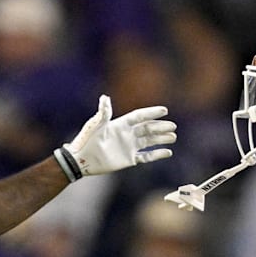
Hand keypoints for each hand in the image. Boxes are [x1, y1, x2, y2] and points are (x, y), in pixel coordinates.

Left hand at [54, 95, 175, 180]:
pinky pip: (147, 156)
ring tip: (173, 137)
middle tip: (173, 126)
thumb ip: (104, 112)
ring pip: (150, 141)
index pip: (139, 116)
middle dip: (160, 127)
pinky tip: (168, 152)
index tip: (164, 110)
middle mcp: (127, 134)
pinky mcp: (130, 159)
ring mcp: (129, 147)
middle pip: (148, 129)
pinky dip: (157, 154)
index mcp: (121, 124)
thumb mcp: (96, 125)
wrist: (82, 159)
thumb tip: (105, 97)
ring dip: (161, 139)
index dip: (151, 113)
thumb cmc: (87, 140)